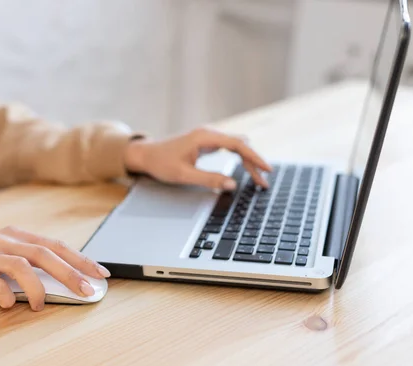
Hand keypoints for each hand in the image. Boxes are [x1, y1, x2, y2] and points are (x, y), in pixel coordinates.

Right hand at [0, 226, 110, 310]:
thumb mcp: (4, 251)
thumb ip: (28, 260)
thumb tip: (62, 278)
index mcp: (18, 235)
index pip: (56, 245)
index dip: (80, 258)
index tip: (100, 273)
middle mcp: (6, 240)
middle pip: (45, 254)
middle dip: (70, 273)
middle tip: (87, 291)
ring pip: (22, 266)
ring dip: (37, 288)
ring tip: (40, 306)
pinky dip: (5, 296)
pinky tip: (9, 305)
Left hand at [124, 128, 271, 189]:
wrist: (145, 155)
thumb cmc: (161, 163)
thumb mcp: (184, 175)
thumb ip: (209, 179)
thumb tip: (232, 184)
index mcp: (205, 137)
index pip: (238, 145)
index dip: (254, 158)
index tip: (267, 170)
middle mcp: (209, 133)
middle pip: (240, 145)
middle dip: (254, 163)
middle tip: (264, 182)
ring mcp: (207, 137)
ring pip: (236, 147)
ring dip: (248, 161)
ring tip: (258, 179)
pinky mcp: (205, 142)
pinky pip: (228, 148)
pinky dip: (239, 159)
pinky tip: (246, 169)